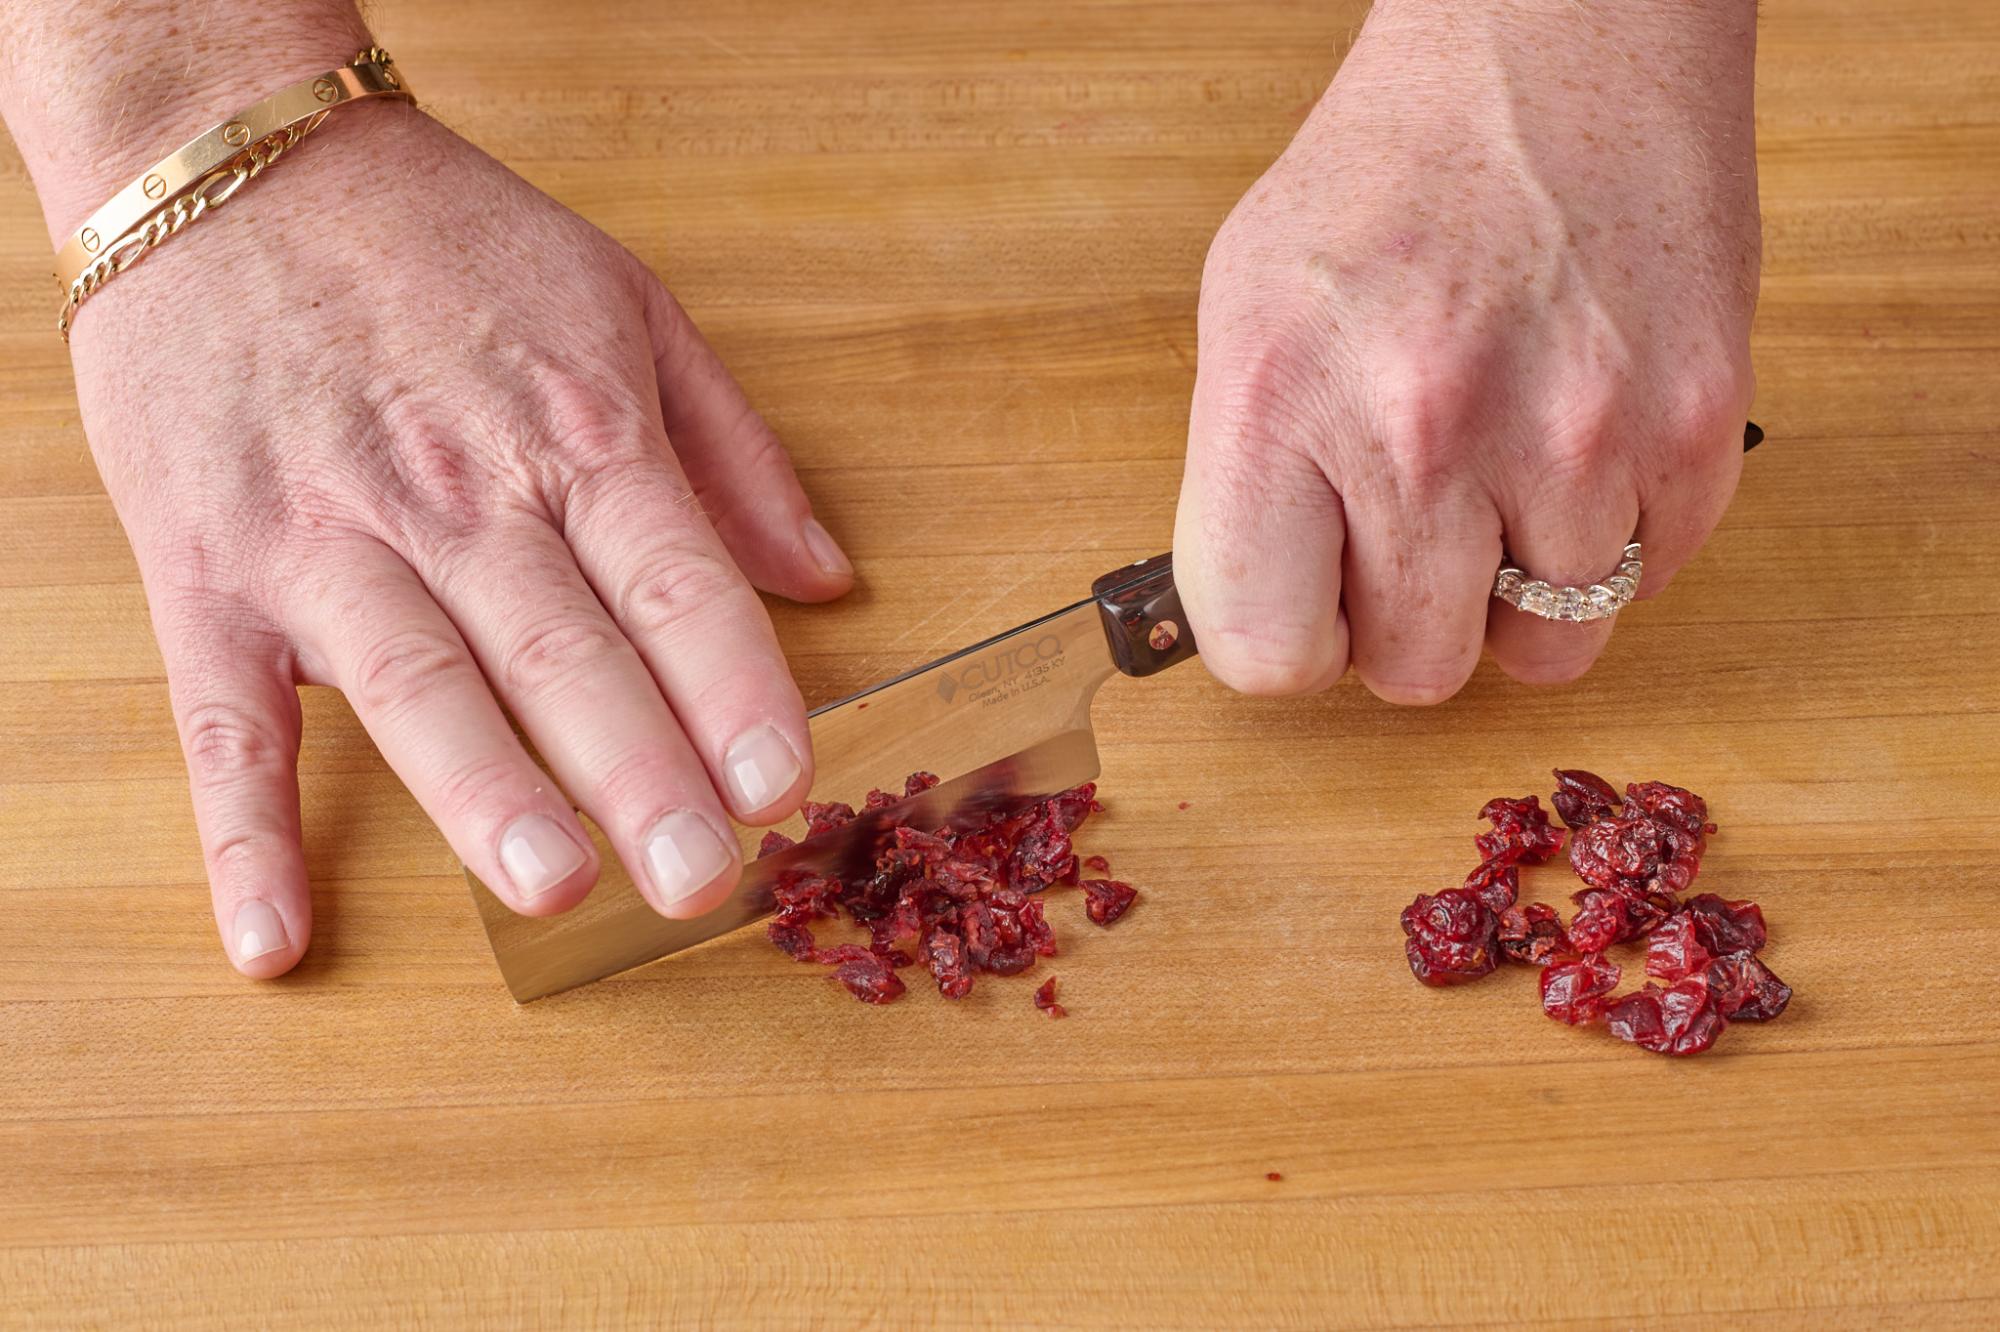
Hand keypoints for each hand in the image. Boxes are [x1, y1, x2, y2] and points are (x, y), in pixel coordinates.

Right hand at [65, 103, 853, 975]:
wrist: (232, 164)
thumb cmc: (446, 247)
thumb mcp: (629, 307)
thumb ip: (734, 455)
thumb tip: (827, 580)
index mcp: (576, 432)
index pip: (676, 582)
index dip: (737, 689)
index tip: (788, 785)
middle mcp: (459, 493)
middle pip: (564, 649)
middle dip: (640, 771)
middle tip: (700, 878)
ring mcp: (328, 538)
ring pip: (415, 682)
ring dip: (483, 791)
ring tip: (554, 886)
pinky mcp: (210, 575)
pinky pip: (225, 721)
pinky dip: (243, 832)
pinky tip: (273, 933)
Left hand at [1174, 0, 1758, 701]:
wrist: (1558, 40)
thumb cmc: (1391, 172)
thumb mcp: (1246, 311)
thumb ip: (1246, 484)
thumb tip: (1266, 624)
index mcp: (1277, 400)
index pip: (1265, 653)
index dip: (1293, 637)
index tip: (1314, 599)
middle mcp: (1421, 428)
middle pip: (1415, 672)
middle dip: (1409, 618)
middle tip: (1414, 525)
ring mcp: (1572, 433)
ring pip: (1546, 649)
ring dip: (1519, 584)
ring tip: (1503, 466)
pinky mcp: (1693, 425)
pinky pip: (1646, 582)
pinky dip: (1614, 537)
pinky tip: (1578, 436)